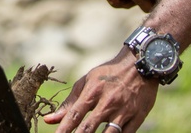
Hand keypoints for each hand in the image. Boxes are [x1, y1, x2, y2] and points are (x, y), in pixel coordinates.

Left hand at [42, 46, 157, 132]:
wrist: (141, 64)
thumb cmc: (109, 74)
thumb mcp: (88, 82)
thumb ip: (70, 103)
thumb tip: (49, 120)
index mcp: (93, 91)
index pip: (74, 115)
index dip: (64, 129)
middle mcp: (108, 102)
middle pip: (89, 127)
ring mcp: (124, 111)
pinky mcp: (138, 117)